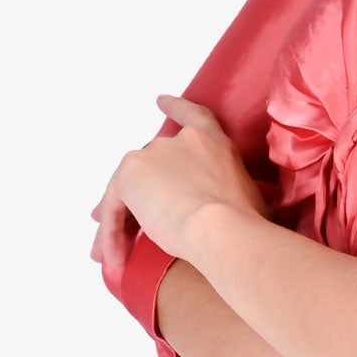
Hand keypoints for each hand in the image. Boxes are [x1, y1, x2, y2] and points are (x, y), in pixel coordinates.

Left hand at [89, 94, 265, 273]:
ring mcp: (152, 154)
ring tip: (119, 255)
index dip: (176, 109)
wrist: (223, 228)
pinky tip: (105, 252)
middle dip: (142, 196)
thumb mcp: (250, 201)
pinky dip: (109, 233)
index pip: (193, 117)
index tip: (161, 101)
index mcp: (213, 144)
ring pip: (128, 190)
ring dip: (121, 222)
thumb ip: (235, 199)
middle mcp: (180, 142)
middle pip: (151, 166)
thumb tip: (243, 218)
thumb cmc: (247, 223)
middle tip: (134, 229)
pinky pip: (113, 207)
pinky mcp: (129, 174)